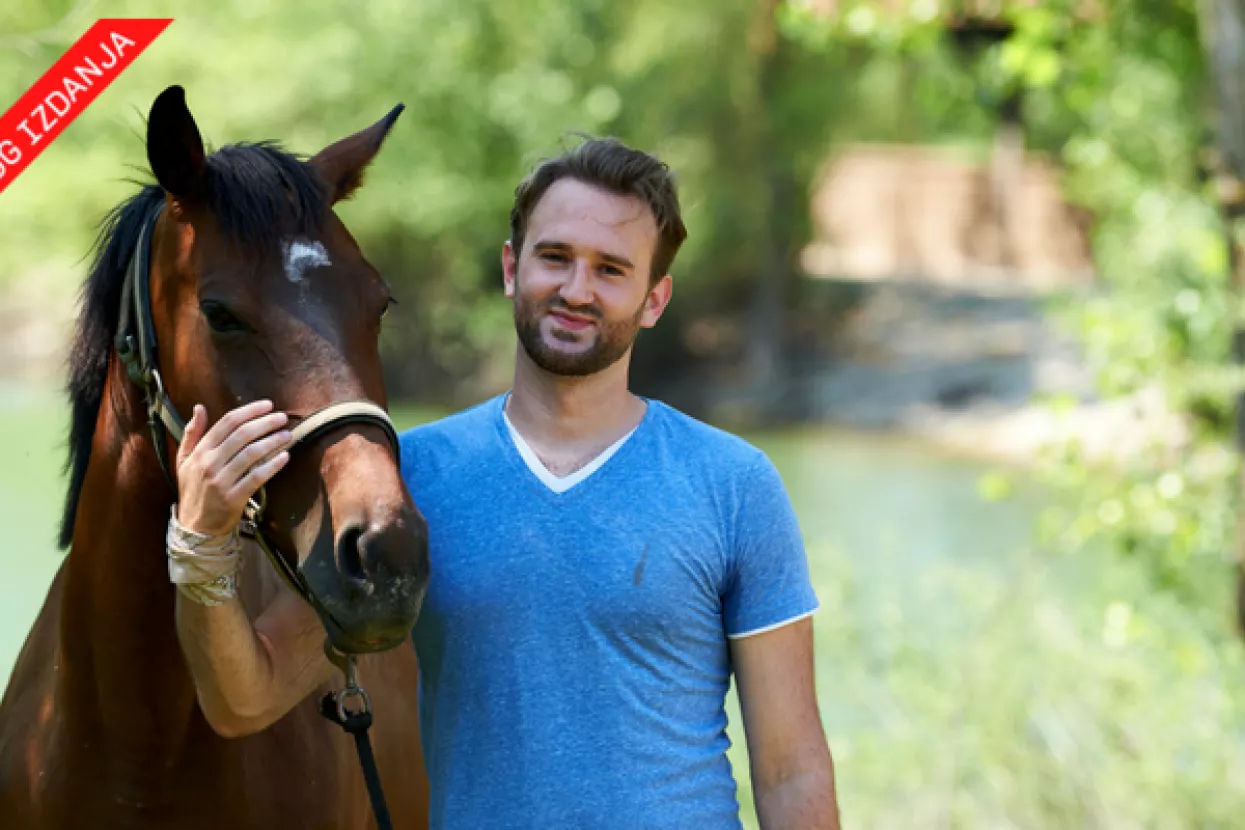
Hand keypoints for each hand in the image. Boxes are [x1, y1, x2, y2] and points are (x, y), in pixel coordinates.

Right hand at [175, 400, 292, 536]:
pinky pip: (256, 477)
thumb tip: (199, 407)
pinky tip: (285, 457)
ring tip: (288, 435)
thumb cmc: (193, 490)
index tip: (268, 405)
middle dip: (265, 423)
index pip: (227, 423)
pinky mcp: (233, 498)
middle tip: (282, 417)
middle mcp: (209, 463)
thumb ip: (192, 433)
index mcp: (199, 452)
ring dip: (273, 441)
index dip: (250, 411)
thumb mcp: (184, 461)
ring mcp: (221, 481)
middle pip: (242, 435)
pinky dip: (272, 466)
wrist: (195, 527)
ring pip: (251, 454)